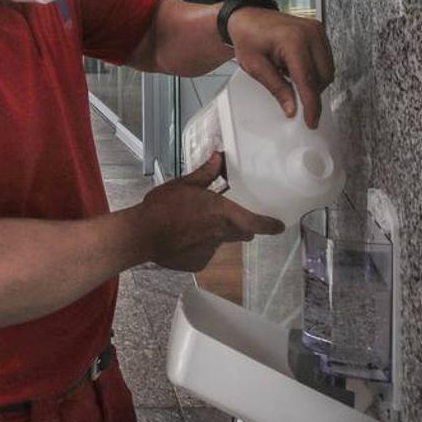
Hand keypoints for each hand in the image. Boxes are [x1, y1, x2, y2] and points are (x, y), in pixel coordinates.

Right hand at [136, 153, 284, 272]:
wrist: (142, 234)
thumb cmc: (164, 206)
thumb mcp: (183, 184)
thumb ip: (205, 174)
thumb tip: (219, 158)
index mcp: (223, 213)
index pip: (257, 223)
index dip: (270, 225)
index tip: (279, 226)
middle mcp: (222, 234)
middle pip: (242, 233)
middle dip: (241, 227)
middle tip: (226, 218)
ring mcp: (210, 252)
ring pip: (219, 243)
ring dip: (212, 235)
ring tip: (189, 227)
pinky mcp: (198, 264)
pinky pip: (203, 254)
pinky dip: (196, 248)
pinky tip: (180, 240)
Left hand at [226, 7, 334, 127]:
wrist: (246, 18)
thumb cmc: (247, 39)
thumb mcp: (256, 67)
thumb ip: (277, 88)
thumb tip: (292, 109)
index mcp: (293, 41)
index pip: (308, 80)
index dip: (311, 104)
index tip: (312, 121)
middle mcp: (310, 33)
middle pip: (323, 76)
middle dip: (311, 92)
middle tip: (292, 97)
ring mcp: (317, 30)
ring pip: (327, 69)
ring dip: (313, 80)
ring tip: (288, 74)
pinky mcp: (319, 30)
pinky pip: (325, 59)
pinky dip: (314, 69)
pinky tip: (295, 66)